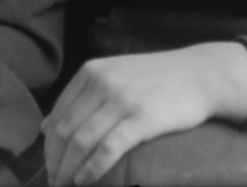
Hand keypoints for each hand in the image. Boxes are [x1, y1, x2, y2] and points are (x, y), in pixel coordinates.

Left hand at [43, 44, 246, 186]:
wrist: (200, 75)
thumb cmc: (156, 80)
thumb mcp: (113, 76)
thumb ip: (81, 97)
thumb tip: (46, 126)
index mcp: (91, 72)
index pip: (58, 113)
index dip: (48, 145)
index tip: (49, 166)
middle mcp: (101, 83)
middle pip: (64, 130)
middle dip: (54, 161)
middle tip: (53, 181)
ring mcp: (121, 100)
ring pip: (81, 141)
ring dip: (68, 169)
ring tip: (65, 185)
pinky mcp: (142, 119)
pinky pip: (108, 148)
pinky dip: (91, 169)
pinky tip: (84, 181)